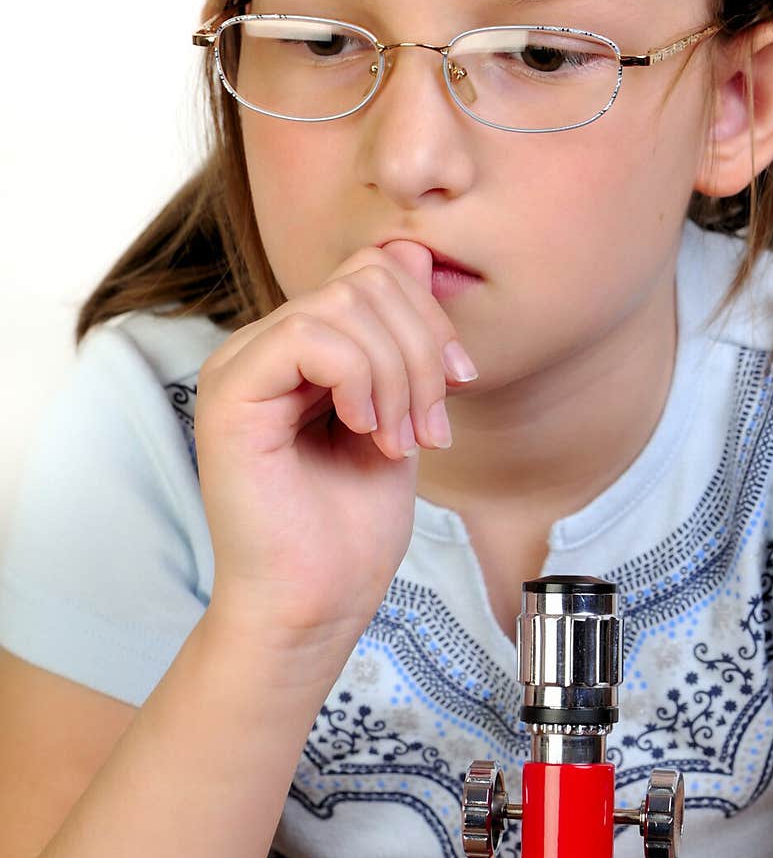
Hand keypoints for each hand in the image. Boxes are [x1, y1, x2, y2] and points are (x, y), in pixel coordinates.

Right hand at [193, 241, 477, 660]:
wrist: (315, 603)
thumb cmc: (351, 529)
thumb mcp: (401, 413)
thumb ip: (405, 340)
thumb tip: (418, 254)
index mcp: (303, 350)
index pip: (373, 272)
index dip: (429, 315)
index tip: (459, 383)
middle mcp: (265, 347)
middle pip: (366, 279)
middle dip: (422, 349)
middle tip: (430, 429)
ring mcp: (241, 366)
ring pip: (343, 304)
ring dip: (398, 375)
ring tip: (399, 441)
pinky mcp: (229, 394)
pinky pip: (306, 335)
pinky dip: (359, 378)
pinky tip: (364, 429)